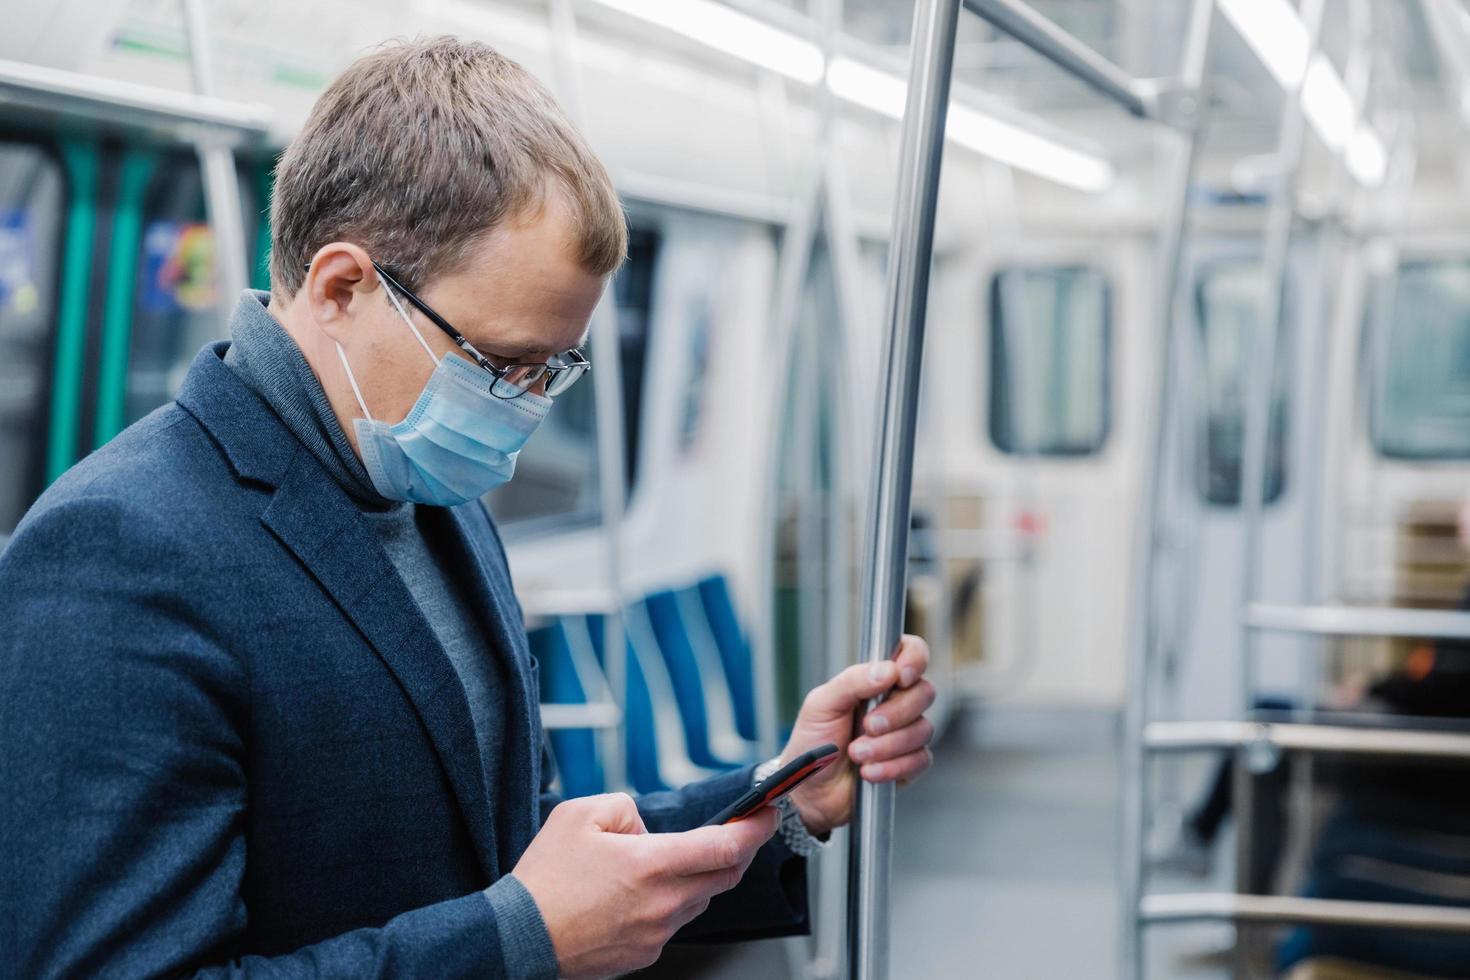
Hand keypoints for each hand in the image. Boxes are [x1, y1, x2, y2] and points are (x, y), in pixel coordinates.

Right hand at [512, 792, 778, 977]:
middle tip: (739, 830)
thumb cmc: (546, 878)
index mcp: (653, 865)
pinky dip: (670, 901)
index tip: (768, 812)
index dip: (756, 827)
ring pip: (699, 899)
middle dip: (738, 850)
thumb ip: (625, 808)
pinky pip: (673, 922)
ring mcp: (656, 934)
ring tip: (662, 860)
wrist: (518, 938)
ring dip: (698, 877)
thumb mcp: (581, 814)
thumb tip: (645, 828)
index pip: (726, 846)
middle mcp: (664, 904)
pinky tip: (639, 892)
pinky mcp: (644, 955)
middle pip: (725, 876)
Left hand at [782, 634, 935, 836]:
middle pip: (924, 692)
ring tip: (856, 754)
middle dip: (896, 713)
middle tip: (867, 726)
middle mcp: (895, 702)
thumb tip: (887, 670)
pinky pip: (920, 759)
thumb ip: (852, 681)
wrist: (809, 791)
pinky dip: (893, 767)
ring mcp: (905, 733)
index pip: (910, 653)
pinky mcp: (909, 764)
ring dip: (888, 745)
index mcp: (875, 680)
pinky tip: (869, 771)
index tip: (901, 677)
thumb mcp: (821, 705)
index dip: (915, 659)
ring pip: (923, 729)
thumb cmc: (812, 743)